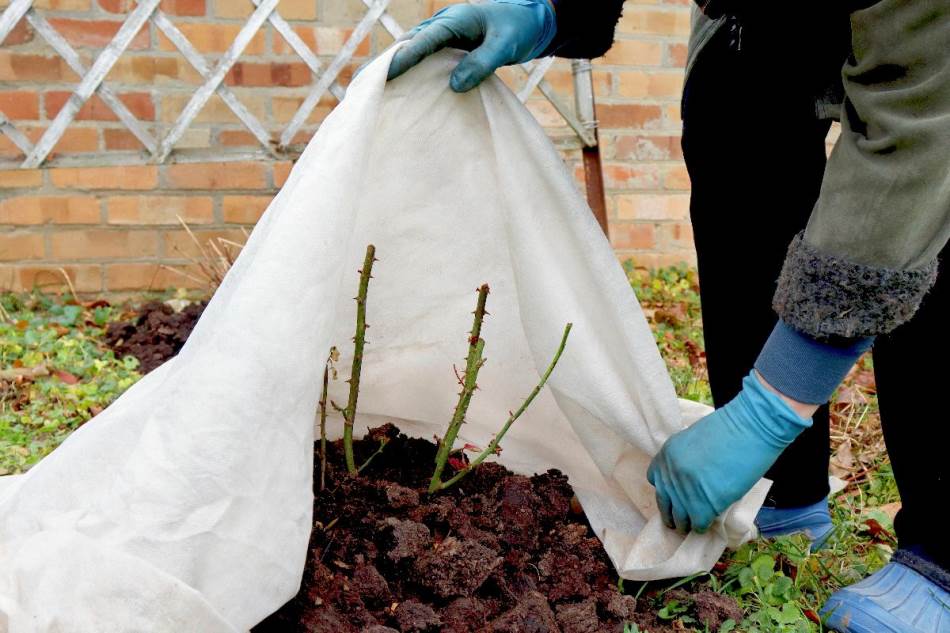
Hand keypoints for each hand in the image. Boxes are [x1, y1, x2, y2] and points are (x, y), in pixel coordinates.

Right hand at [387, 0, 556, 92]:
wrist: (531, 20)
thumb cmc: (519, 27)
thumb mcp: (505, 45)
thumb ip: (482, 64)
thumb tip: (455, 86)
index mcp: (454, 21)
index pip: (423, 41)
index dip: (402, 59)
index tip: (384, 75)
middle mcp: (444, 26)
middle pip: (408, 45)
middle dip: (385, 64)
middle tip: (362, 85)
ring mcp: (444, 36)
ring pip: (412, 52)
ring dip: (394, 69)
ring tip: (371, 91)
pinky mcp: (448, 48)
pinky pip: (424, 60)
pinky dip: (410, 73)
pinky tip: (400, 90)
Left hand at [647, 371, 811, 533]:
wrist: (750, 429)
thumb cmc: (729, 428)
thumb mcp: (692, 438)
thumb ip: (684, 457)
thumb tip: (687, 476)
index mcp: (666, 454)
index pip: (655, 479)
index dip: (665, 490)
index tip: (673, 496)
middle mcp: (670, 474)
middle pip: (664, 503)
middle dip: (671, 513)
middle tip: (677, 521)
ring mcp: (685, 492)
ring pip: (679, 518)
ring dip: (685, 524)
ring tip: (690, 527)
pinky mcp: (703, 506)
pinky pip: (697, 524)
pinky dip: (701, 527)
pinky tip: (706, 525)